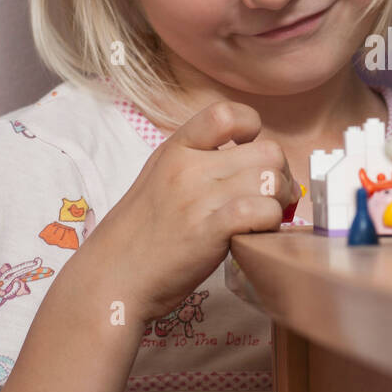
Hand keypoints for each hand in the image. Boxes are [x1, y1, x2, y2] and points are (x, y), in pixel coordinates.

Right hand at [89, 101, 298, 322]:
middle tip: (273, 197)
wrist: (111, 279)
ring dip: (280, 202)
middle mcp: (188, 168)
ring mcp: (198, 199)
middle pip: (267, 151)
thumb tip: (247, 159)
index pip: (225, 113)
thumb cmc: (140, 236)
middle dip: (281, 175)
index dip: (252, 127)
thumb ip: (196, 162)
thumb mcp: (159, 180)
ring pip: (271, 180)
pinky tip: (258, 234)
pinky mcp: (209, 232)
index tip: (250, 152)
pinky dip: (270, 223)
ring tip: (267, 218)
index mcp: (175, 150)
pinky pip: (262, 211)